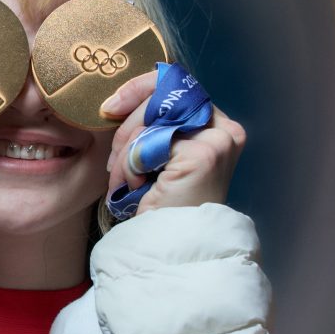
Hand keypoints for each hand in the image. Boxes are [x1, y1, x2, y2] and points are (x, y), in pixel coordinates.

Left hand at [101, 72, 246, 213]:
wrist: (170, 250)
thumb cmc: (158, 206)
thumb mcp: (156, 156)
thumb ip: (152, 124)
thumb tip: (116, 100)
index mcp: (216, 125)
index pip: (176, 83)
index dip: (138, 88)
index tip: (109, 107)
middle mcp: (225, 129)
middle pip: (162, 96)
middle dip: (127, 125)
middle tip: (112, 159)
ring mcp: (218, 141)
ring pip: (152, 119)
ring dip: (126, 151)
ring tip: (124, 180)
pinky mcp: (203, 155)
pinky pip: (149, 142)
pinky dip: (131, 165)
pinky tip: (135, 186)